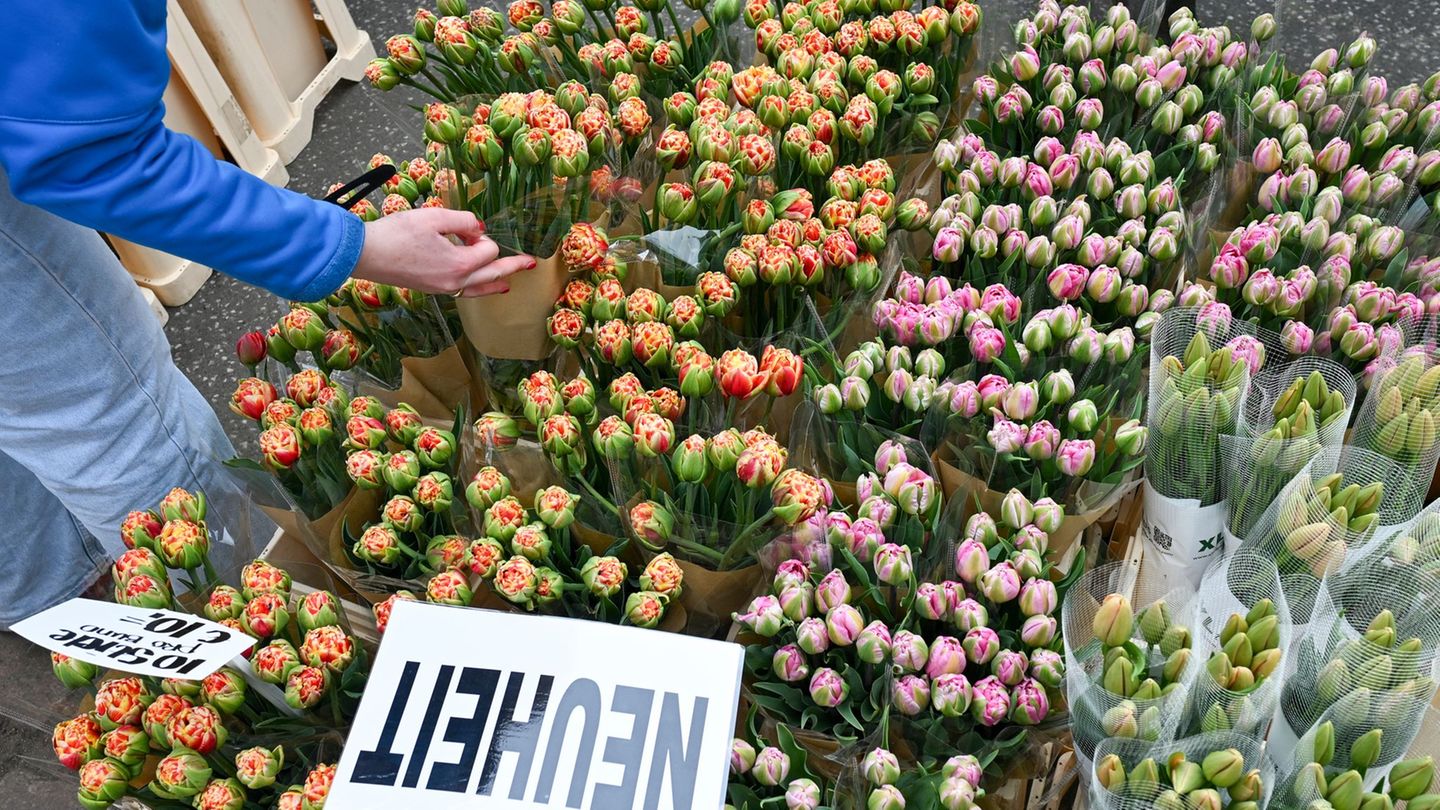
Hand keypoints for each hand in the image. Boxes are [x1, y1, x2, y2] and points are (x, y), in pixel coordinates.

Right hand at [351, 208, 533, 295]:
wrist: (364, 254)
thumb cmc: (396, 234)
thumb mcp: (434, 217)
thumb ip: (463, 220)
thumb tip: (478, 229)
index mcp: (459, 265)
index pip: (487, 250)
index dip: (481, 235)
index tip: (467, 227)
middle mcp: (455, 283)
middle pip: (492, 276)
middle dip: (512, 267)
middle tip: (530, 263)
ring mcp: (442, 289)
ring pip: (478, 289)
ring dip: (495, 282)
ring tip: (509, 282)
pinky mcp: (431, 289)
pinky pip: (463, 292)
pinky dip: (476, 288)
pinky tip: (478, 286)